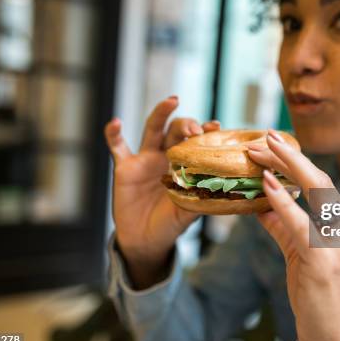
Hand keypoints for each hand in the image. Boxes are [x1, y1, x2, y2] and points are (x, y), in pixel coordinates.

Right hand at [104, 96, 219, 285]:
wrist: (144, 239)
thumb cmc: (169, 224)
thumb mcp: (188, 212)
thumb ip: (201, 199)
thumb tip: (225, 192)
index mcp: (185, 165)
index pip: (196, 141)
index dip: (206, 131)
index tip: (216, 125)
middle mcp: (167, 156)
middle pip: (177, 130)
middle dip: (187, 125)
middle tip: (195, 129)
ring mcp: (146, 159)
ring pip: (153, 129)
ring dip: (161, 113)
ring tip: (172, 101)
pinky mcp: (125, 167)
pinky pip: (117, 146)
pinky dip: (113, 134)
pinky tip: (115, 123)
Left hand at [247, 130, 339, 340]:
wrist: (338, 336)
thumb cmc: (321, 295)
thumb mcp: (301, 254)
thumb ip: (283, 227)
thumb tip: (260, 204)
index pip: (318, 183)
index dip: (294, 161)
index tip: (271, 144)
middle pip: (318, 179)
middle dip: (289, 155)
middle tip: (263, 136)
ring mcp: (339, 241)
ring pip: (315, 190)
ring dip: (284, 166)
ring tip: (259, 149)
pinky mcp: (325, 258)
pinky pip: (301, 222)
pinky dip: (283, 200)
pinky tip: (266, 183)